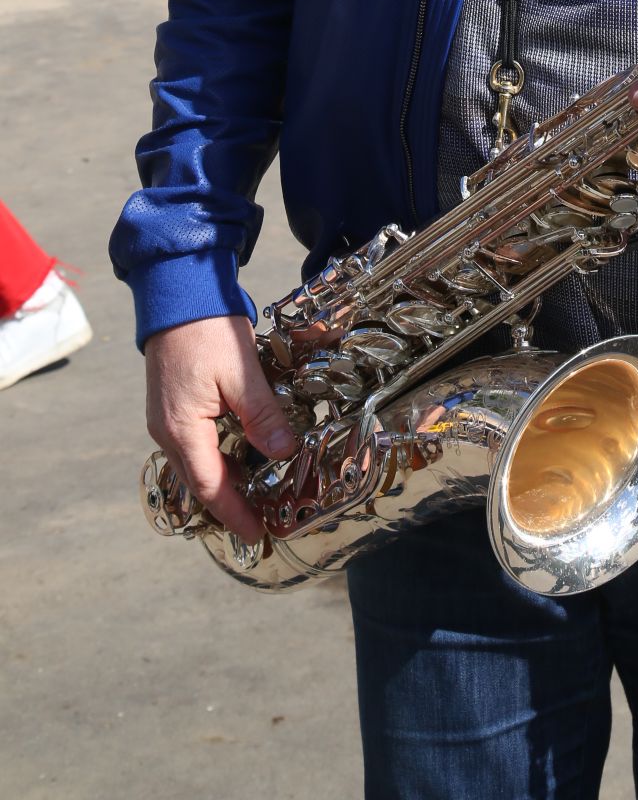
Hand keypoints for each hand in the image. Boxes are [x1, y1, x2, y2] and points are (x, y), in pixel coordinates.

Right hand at [144, 314, 296, 541]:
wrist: (177, 292)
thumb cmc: (208, 330)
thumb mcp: (243, 373)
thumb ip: (263, 417)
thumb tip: (282, 454)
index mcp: (182, 429)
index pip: (210, 486)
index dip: (235, 513)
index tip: (258, 534)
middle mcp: (167, 431)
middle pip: (200, 480)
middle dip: (231, 503)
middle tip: (264, 518)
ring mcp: (166, 418)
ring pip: (197, 463)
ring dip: (225, 480)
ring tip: (258, 493)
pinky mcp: (172, 405)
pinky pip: (194, 444)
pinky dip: (217, 458)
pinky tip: (242, 456)